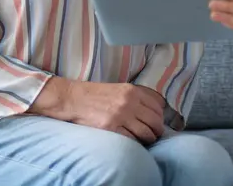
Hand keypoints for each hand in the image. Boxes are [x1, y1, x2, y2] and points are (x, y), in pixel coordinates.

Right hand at [32, 79, 165, 143]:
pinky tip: (132, 141)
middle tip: (154, 134)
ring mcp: (121, 115)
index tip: (156, 122)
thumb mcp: (119, 89)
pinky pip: (132, 139)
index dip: (160, 117)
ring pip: (147, 133)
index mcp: (133, 91)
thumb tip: (152, 109)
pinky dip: (135, 142)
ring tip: (145, 140)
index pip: (158, 107)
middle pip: (155, 121)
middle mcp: (130, 102)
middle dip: (157, 130)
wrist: (73, 99)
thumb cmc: (95, 95)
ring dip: (149, 139)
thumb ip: (135, 97)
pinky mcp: (112, 128)